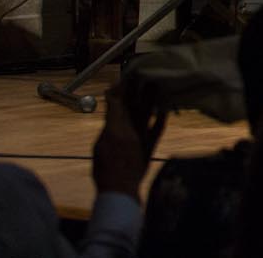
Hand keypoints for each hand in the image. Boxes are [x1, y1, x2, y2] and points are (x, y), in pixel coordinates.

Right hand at [92, 82, 165, 198]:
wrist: (120, 189)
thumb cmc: (103, 171)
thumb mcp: (98, 148)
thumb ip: (106, 130)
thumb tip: (111, 116)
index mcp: (114, 130)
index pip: (116, 106)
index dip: (116, 92)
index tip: (117, 82)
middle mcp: (130, 130)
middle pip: (132, 104)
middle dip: (133, 88)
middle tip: (137, 73)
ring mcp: (142, 136)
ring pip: (147, 111)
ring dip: (150, 96)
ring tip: (153, 82)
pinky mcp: (152, 144)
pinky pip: (159, 127)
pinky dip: (161, 116)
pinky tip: (165, 106)